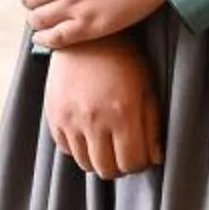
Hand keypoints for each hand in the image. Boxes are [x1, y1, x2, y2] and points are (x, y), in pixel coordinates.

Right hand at [43, 41, 162, 180]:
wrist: (86, 38)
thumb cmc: (123, 62)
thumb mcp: (146, 89)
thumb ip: (152, 126)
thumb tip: (155, 158)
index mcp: (123, 113)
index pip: (132, 163)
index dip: (139, 163)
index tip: (140, 154)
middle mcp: (94, 120)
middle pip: (107, 170)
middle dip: (119, 166)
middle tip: (122, 152)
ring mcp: (71, 119)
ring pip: (85, 164)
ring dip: (98, 159)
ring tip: (105, 143)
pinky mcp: (54, 116)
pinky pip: (66, 149)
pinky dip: (78, 147)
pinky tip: (87, 132)